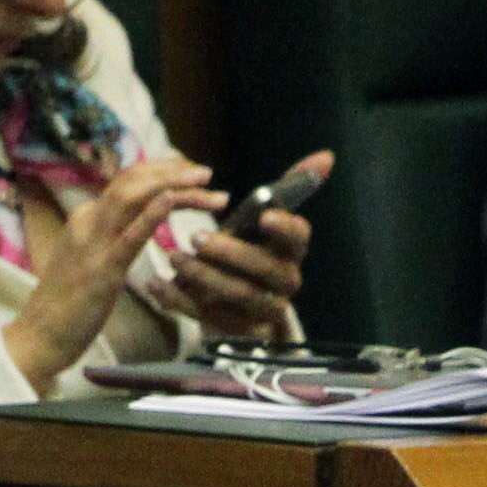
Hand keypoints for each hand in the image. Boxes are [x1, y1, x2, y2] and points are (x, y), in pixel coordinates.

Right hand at [0, 153, 220, 398]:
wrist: (39, 337)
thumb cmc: (68, 306)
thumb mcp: (91, 261)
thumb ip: (111, 239)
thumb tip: (135, 226)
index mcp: (87, 219)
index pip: (127, 182)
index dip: (161, 171)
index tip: (191, 174)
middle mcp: (89, 221)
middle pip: (133, 181)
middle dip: (173, 171)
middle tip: (207, 173)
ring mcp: (94, 242)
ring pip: (133, 197)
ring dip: (172, 185)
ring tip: (205, 183)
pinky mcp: (102, 270)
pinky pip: (129, 236)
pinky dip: (151, 214)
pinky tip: (172, 200)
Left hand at [154, 149, 327, 340]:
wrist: (243, 307)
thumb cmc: (251, 252)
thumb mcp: (265, 221)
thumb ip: (292, 188)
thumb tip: (328, 155)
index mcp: (291, 250)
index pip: (298, 237)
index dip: (283, 227)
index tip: (263, 216)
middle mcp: (285, 281)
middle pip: (263, 268)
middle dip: (230, 252)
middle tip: (196, 236)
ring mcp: (264, 310)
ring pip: (238, 294)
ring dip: (203, 275)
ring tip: (173, 259)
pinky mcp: (239, 331)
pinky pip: (211, 317)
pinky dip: (182, 302)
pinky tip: (158, 287)